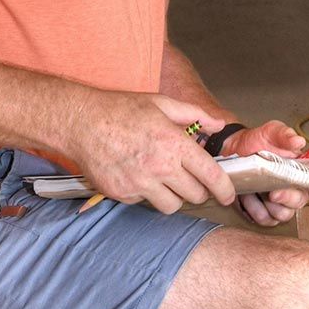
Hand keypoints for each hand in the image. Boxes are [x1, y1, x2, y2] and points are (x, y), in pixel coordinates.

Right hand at [72, 93, 235, 213]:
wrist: (81, 122)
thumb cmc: (120, 110)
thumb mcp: (161, 103)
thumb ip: (194, 114)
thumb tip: (217, 124)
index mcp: (174, 144)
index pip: (211, 176)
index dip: (225, 189)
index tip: (228, 195)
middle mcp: (160, 167)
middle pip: (195, 196)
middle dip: (198, 190)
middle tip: (191, 180)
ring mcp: (140, 183)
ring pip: (172, 206)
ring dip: (173, 197)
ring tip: (165, 181)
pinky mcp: (123, 194)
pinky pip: (144, 203)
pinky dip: (145, 194)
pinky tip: (137, 176)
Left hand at [224, 120, 308, 227]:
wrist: (233, 149)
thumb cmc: (257, 140)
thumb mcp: (271, 131)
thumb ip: (285, 135)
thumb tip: (298, 141)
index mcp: (302, 168)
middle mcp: (294, 186)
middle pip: (302, 201)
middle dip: (288, 199)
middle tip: (273, 192)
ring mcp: (280, 201)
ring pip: (285, 215)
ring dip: (270, 206)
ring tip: (256, 191)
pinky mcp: (264, 210)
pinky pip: (266, 220)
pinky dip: (255, 211)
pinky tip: (247, 198)